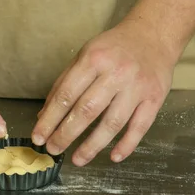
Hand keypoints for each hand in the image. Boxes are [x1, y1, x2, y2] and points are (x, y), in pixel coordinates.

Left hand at [32, 21, 175, 165]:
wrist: (154, 35)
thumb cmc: (114, 47)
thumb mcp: (85, 55)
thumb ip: (64, 84)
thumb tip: (44, 116)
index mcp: (94, 59)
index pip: (67, 94)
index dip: (50, 119)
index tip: (39, 137)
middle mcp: (116, 72)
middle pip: (87, 110)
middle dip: (66, 134)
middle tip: (53, 149)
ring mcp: (137, 87)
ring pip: (112, 123)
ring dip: (92, 145)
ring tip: (77, 159)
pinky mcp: (155, 98)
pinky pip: (140, 127)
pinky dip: (127, 145)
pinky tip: (113, 157)